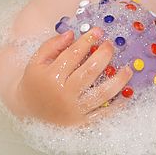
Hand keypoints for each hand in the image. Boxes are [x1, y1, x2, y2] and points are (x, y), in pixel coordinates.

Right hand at [17, 27, 133, 126]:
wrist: (27, 111)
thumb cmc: (34, 83)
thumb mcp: (36, 61)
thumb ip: (52, 45)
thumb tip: (72, 34)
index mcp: (51, 76)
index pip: (73, 54)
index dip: (88, 40)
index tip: (98, 31)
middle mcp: (63, 94)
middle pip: (90, 71)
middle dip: (104, 55)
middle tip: (111, 45)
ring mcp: (74, 110)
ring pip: (101, 93)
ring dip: (118, 80)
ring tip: (128, 69)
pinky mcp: (80, 122)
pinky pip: (102, 114)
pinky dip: (116, 106)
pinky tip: (126, 96)